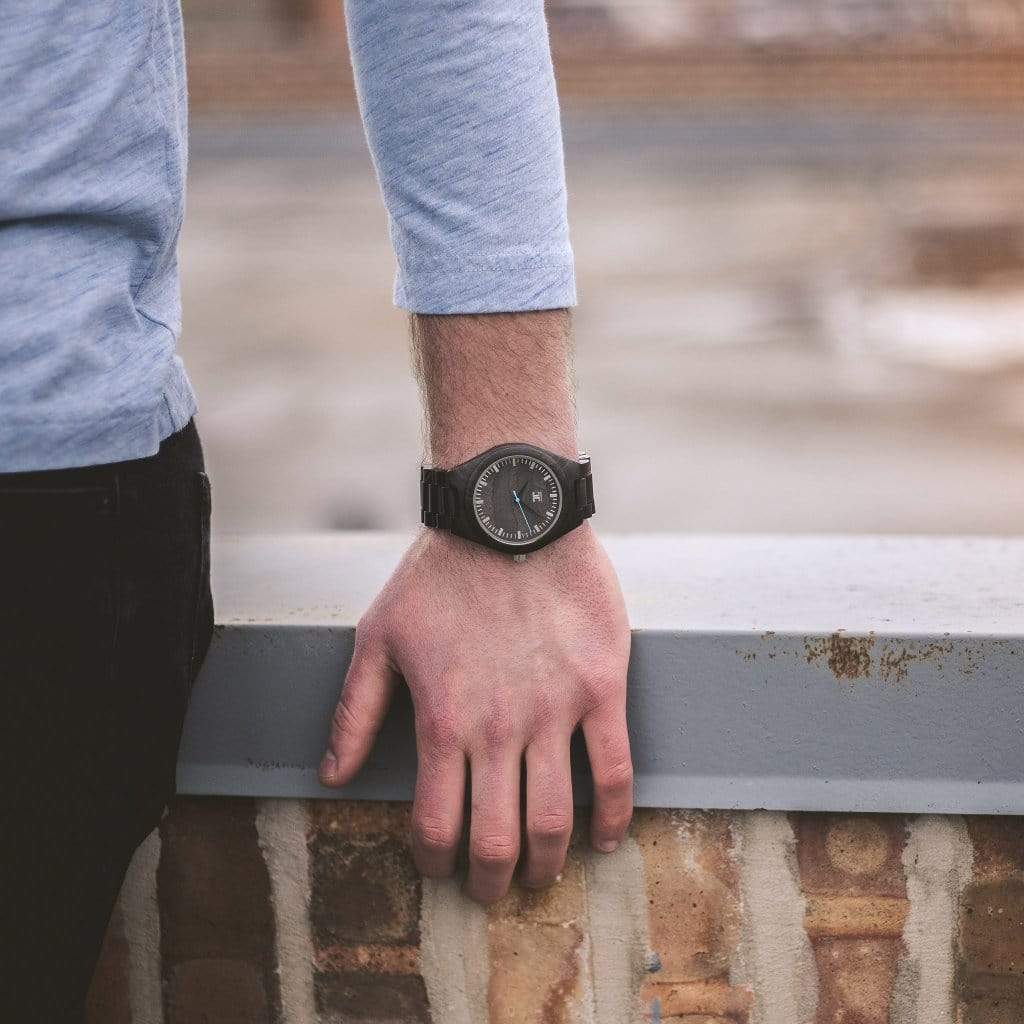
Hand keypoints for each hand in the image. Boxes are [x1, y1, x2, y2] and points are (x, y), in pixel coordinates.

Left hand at [319, 523, 632, 903]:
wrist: (508, 517)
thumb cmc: (438, 575)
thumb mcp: (378, 636)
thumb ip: (353, 711)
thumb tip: (332, 776)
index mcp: (442, 720)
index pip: (436, 824)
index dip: (435, 861)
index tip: (439, 867)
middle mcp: (499, 728)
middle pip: (497, 838)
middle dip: (490, 880)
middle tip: (491, 891)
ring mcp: (555, 711)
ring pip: (555, 818)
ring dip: (546, 863)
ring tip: (539, 876)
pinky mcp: (601, 688)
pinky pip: (615, 770)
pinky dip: (611, 818)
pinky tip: (604, 840)